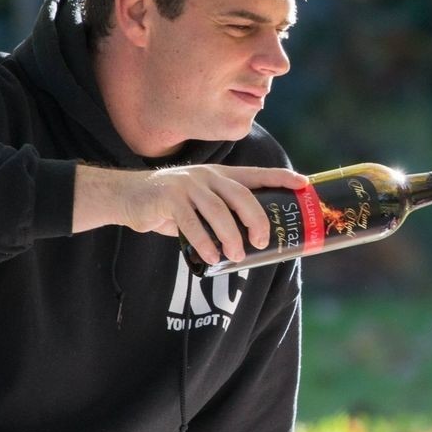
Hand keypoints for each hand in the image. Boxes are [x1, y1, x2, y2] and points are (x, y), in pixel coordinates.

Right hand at [76, 163, 310, 262]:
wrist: (128, 196)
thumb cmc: (170, 205)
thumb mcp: (199, 203)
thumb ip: (220, 215)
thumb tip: (250, 244)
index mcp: (220, 175)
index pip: (257, 174)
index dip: (281, 177)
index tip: (304, 184)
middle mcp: (207, 176)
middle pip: (242, 195)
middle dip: (257, 220)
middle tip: (261, 242)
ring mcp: (188, 185)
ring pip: (219, 211)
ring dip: (231, 237)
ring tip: (237, 256)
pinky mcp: (169, 198)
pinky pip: (192, 223)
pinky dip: (205, 243)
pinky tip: (212, 257)